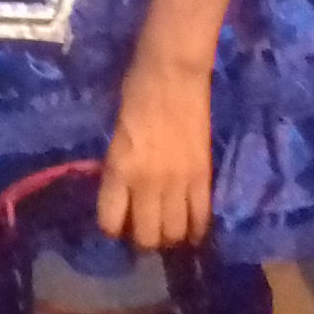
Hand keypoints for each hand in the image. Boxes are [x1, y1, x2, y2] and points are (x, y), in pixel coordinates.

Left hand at [97, 60, 215, 249]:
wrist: (173, 73)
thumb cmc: (135, 93)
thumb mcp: (115, 135)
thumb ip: (119, 169)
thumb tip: (123, 196)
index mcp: (118, 169)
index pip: (110, 223)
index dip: (113, 229)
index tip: (117, 225)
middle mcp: (146, 183)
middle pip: (146, 237)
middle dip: (143, 240)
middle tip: (144, 230)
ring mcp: (177, 182)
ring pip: (175, 233)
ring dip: (169, 236)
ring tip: (168, 229)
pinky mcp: (203, 176)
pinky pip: (201, 217)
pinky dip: (197, 229)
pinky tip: (193, 230)